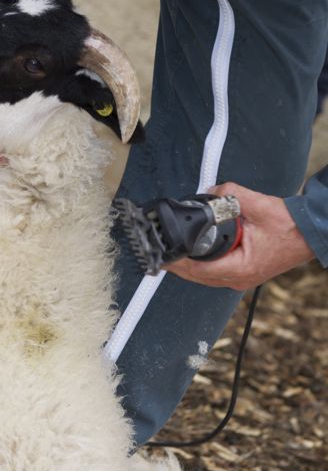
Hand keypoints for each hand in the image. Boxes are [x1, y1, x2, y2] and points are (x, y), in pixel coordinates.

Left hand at [164, 182, 313, 289]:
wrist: (310, 234)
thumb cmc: (290, 226)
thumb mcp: (258, 205)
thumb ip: (230, 195)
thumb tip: (210, 192)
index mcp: (241, 268)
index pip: (199, 269)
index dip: (178, 262)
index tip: (163, 255)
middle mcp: (240, 278)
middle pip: (199, 277)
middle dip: (178, 266)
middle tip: (160, 255)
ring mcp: (242, 278)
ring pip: (206, 277)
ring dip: (188, 268)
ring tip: (171, 255)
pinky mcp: (244, 273)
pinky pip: (216, 273)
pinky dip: (202, 266)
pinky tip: (192, 256)